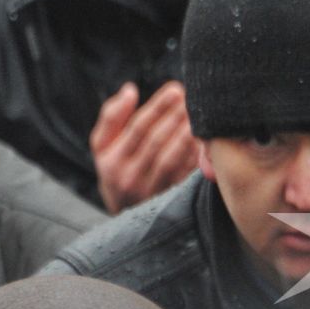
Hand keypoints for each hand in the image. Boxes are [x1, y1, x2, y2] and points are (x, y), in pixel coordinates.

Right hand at [90, 82, 198, 212]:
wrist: (126, 220)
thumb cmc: (117, 170)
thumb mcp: (102, 146)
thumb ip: (112, 116)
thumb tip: (130, 90)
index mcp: (111, 161)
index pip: (137, 128)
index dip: (158, 106)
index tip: (176, 88)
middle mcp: (129, 178)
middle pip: (156, 140)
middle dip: (176, 116)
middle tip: (194, 97)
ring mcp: (150, 192)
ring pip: (172, 157)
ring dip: (188, 133)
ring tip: (202, 113)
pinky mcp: (169, 200)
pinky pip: (184, 173)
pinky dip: (195, 154)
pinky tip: (206, 137)